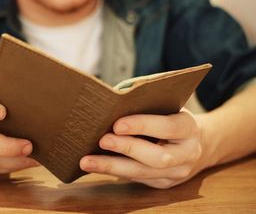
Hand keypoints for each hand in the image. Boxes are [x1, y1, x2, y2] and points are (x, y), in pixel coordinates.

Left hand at [80, 109, 212, 187]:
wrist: (200, 144)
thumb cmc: (173, 117)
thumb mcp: (168, 105)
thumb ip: (147, 103)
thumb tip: (112, 103)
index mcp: (190, 128)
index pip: (168, 127)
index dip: (142, 125)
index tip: (117, 124)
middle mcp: (187, 153)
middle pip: (158, 157)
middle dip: (127, 148)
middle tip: (102, 140)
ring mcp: (176, 173)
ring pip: (143, 174)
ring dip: (112, 167)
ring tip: (87, 161)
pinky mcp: (163, 184)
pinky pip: (136, 180)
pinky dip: (114, 172)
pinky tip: (95, 166)